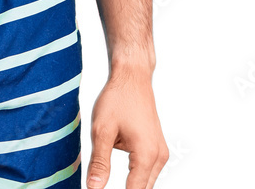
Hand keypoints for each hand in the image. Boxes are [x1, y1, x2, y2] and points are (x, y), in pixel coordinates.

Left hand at [86, 72, 168, 187]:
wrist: (132, 78)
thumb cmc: (117, 99)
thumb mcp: (102, 130)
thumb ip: (99, 162)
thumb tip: (93, 188)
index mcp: (146, 155)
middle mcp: (159, 157)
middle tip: (100, 183)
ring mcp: (161, 153)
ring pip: (146, 182)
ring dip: (130, 183)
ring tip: (107, 168)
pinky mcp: (157, 148)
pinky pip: (147, 171)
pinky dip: (134, 173)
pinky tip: (120, 160)